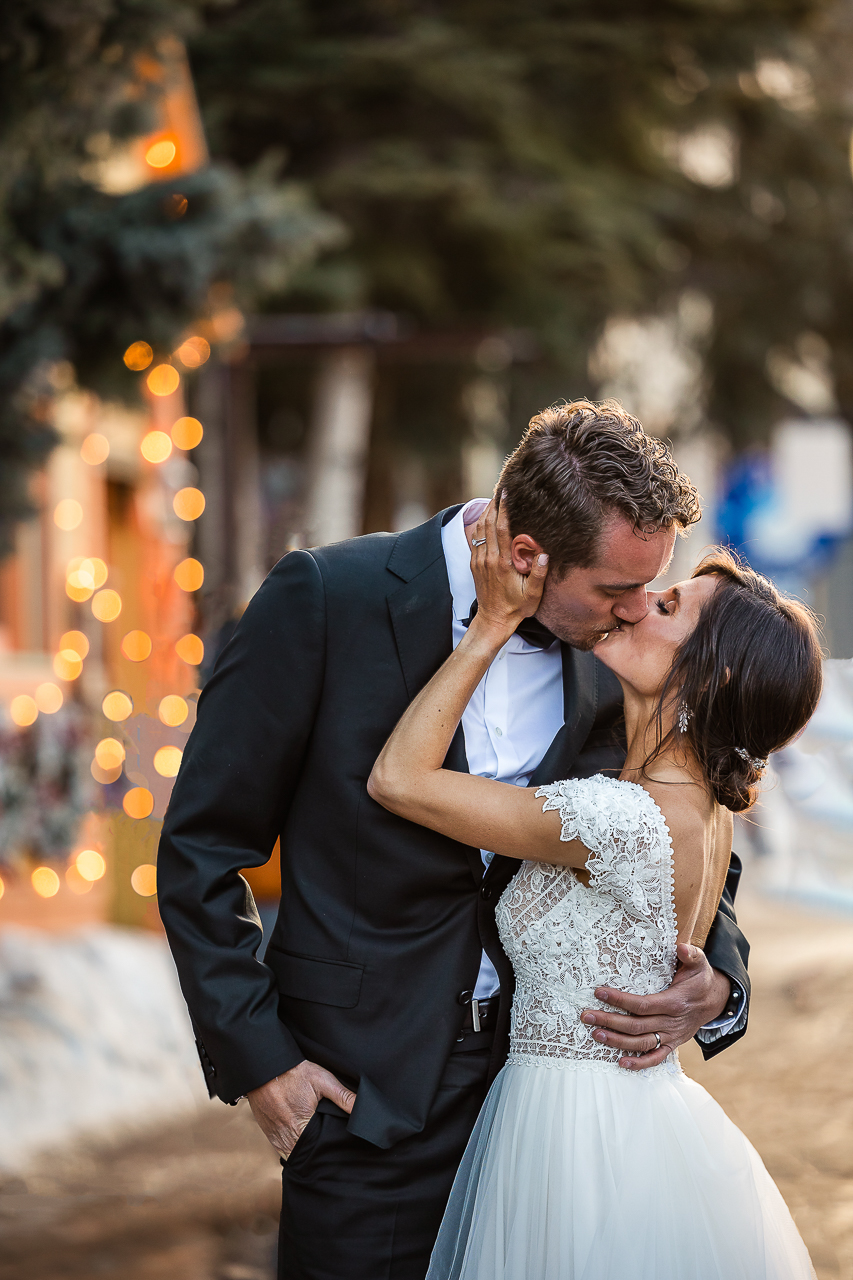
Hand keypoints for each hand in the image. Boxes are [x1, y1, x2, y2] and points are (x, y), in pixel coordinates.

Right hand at [247, 1059, 355, 1158]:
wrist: (266, 1066)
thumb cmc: (295, 1072)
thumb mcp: (323, 1080)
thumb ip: (343, 1096)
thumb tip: (361, 1110)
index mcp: (300, 1125)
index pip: (317, 1151)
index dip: (326, 1151)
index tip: (334, 1148)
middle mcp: (285, 1135)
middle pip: (303, 1156)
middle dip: (315, 1155)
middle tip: (326, 1147)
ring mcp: (274, 1135)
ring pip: (290, 1155)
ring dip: (301, 1153)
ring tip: (314, 1147)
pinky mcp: (267, 1131)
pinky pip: (280, 1148)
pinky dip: (290, 1148)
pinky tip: (299, 1142)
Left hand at [469, 496, 548, 636]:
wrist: (494, 619)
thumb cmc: (516, 607)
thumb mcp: (533, 594)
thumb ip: (538, 574)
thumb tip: (544, 554)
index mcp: (502, 563)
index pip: (501, 529)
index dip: (503, 509)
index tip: (507, 494)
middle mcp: (488, 559)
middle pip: (488, 523)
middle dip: (493, 504)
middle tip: (500, 488)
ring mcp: (479, 560)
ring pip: (480, 529)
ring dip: (486, 512)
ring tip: (494, 498)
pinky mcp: (474, 563)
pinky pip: (475, 538)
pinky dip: (480, 524)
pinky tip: (486, 517)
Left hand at [580, 944, 730, 1069]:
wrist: (715, 1001)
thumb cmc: (700, 979)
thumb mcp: (699, 963)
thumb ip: (691, 954)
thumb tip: (681, 947)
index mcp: (675, 1002)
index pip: (643, 1004)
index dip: (620, 1000)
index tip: (599, 993)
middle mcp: (672, 1022)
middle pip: (637, 1025)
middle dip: (610, 1021)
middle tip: (586, 1016)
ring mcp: (672, 1036)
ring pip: (642, 1043)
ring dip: (617, 1042)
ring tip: (596, 1034)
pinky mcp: (672, 1044)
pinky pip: (656, 1058)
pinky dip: (639, 1064)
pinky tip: (621, 1063)